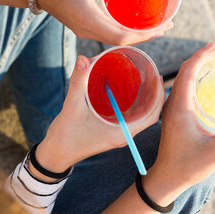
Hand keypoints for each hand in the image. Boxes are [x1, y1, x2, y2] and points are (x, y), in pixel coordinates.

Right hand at [36, 0, 173, 45]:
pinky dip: (125, 31)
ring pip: (115, 40)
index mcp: (88, 18)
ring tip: (156, 25)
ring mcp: (84, 30)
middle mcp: (87, 29)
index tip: (163, 26)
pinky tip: (135, 23)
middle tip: (167, 24)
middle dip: (146, 35)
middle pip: (122, 41)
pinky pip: (108, 34)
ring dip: (136, 34)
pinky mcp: (83, 27)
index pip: (122, 36)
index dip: (145, 34)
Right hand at [36, 55, 163, 171]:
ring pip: (140, 115)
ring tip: (146, 78)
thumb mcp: (71, 107)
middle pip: (149, 114)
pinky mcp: (111, 131)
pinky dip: (134, 103)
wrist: (55, 155)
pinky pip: (130, 116)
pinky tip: (129, 90)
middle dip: (154, 94)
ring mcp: (118, 133)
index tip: (158, 77)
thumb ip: (78, 82)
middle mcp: (123, 134)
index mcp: (121, 133)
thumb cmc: (65, 136)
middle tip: (153, 73)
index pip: (151, 116)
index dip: (158, 96)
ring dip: (146, 98)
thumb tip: (83, 58)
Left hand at [143, 42, 214, 203]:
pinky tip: (206, 81)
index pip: (188, 71)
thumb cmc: (189, 166)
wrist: (167, 178)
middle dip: (203, 56)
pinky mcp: (172, 115)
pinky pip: (181, 88)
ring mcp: (170, 109)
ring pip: (182, 79)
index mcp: (180, 107)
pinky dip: (194, 77)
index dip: (202, 55)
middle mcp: (172, 104)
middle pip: (185, 71)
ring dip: (197, 66)